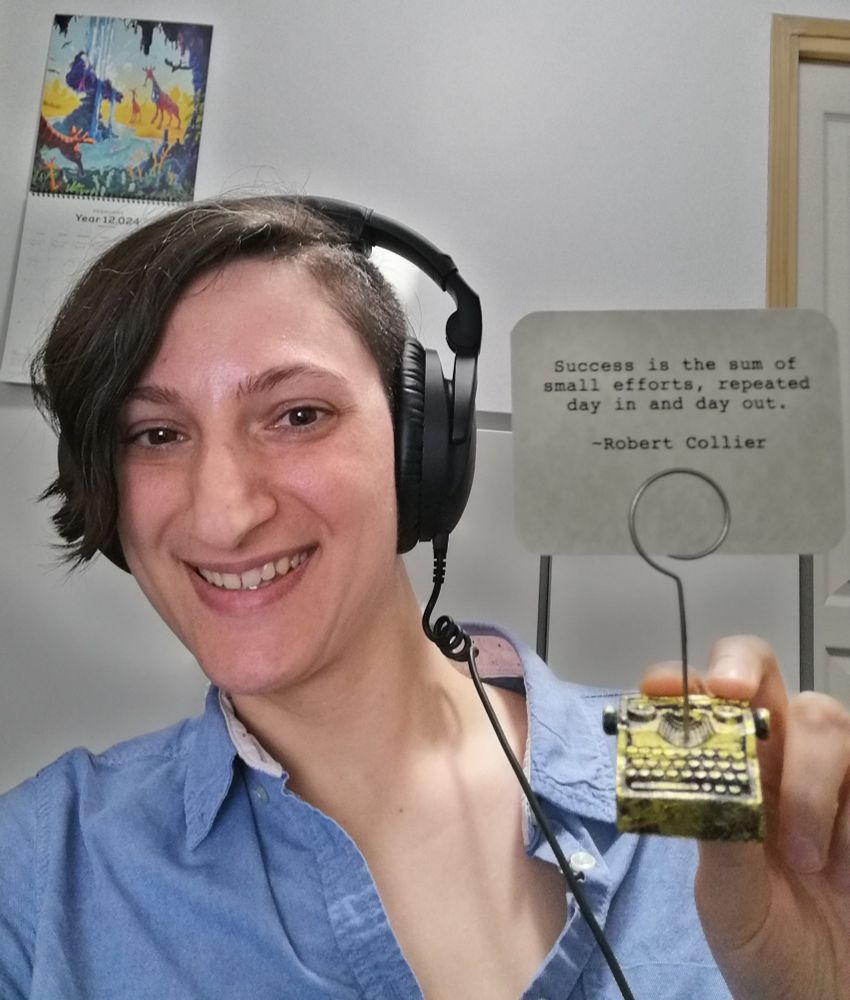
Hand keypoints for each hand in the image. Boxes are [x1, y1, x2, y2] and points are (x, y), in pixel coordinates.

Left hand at [641, 636, 849, 999]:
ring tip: (803, 857)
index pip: (700, 705)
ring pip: (823, 717)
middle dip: (744, 672)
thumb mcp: (728, 899)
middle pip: (762, 675)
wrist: (830, 999)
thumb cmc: (770, 950)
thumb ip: (716, 836)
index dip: (682, 683)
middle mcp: (777, 761)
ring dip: (809, 779)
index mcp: (726, 779)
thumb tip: (702, 776)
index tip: (664, 690)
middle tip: (733, 700)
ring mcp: (833, 776)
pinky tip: (843, 863)